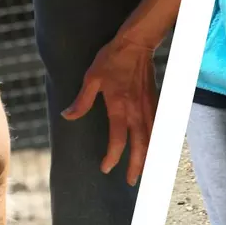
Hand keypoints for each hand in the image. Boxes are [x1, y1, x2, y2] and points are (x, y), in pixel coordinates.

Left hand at [62, 36, 157, 185]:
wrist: (137, 43)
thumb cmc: (112, 58)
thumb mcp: (91, 77)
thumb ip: (82, 100)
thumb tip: (67, 116)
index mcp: (120, 107)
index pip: (118, 140)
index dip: (112, 157)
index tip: (106, 168)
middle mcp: (136, 111)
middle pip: (141, 146)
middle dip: (137, 166)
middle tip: (132, 181)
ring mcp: (148, 107)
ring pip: (152, 139)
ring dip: (149, 157)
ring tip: (145, 170)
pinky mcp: (155, 101)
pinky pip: (158, 128)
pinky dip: (157, 142)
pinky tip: (154, 148)